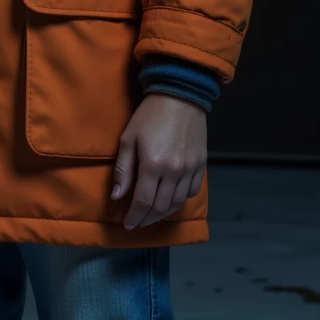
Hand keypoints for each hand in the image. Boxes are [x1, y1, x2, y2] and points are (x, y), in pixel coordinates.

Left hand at [109, 94, 206, 229]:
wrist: (180, 95)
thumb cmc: (149, 115)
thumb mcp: (129, 138)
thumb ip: (123, 169)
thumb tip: (117, 196)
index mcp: (152, 164)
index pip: (143, 201)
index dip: (134, 216)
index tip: (128, 224)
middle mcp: (173, 171)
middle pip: (161, 207)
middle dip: (147, 218)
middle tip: (139, 222)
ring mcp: (190, 169)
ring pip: (177, 203)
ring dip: (164, 213)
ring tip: (153, 215)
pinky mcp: (201, 164)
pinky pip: (192, 191)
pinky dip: (181, 200)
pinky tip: (171, 200)